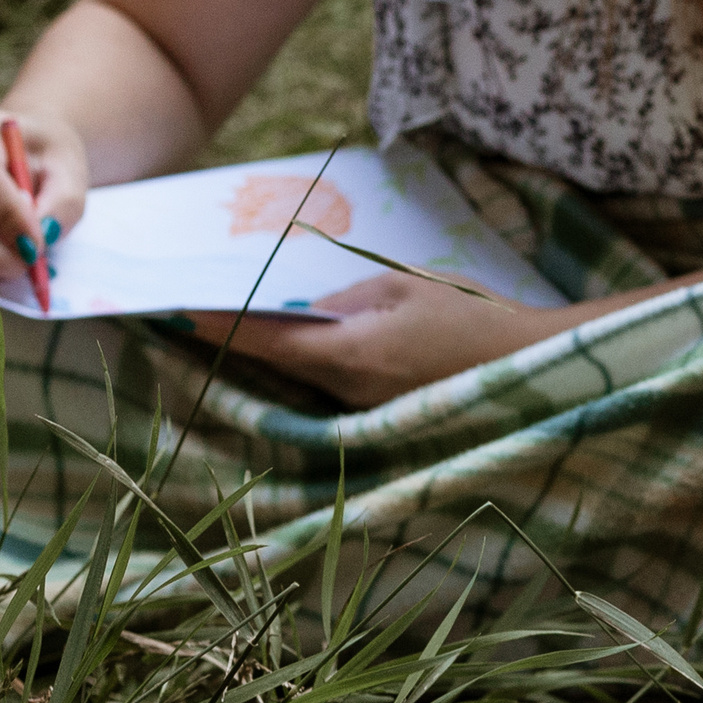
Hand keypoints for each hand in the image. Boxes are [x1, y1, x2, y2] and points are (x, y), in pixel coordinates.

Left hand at [185, 270, 548, 407]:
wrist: (530, 369)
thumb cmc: (473, 319)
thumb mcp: (408, 287)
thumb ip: (349, 297)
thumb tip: (305, 310)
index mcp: (348, 356)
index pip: (264, 340)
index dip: (216, 325)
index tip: (173, 310)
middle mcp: (344, 393)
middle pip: (273, 365)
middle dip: (233, 340)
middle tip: (186, 314)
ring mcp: (362, 411)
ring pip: (299, 378)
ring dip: (270, 354)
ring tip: (236, 322)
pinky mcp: (379, 415)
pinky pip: (329, 387)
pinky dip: (307, 365)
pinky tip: (301, 343)